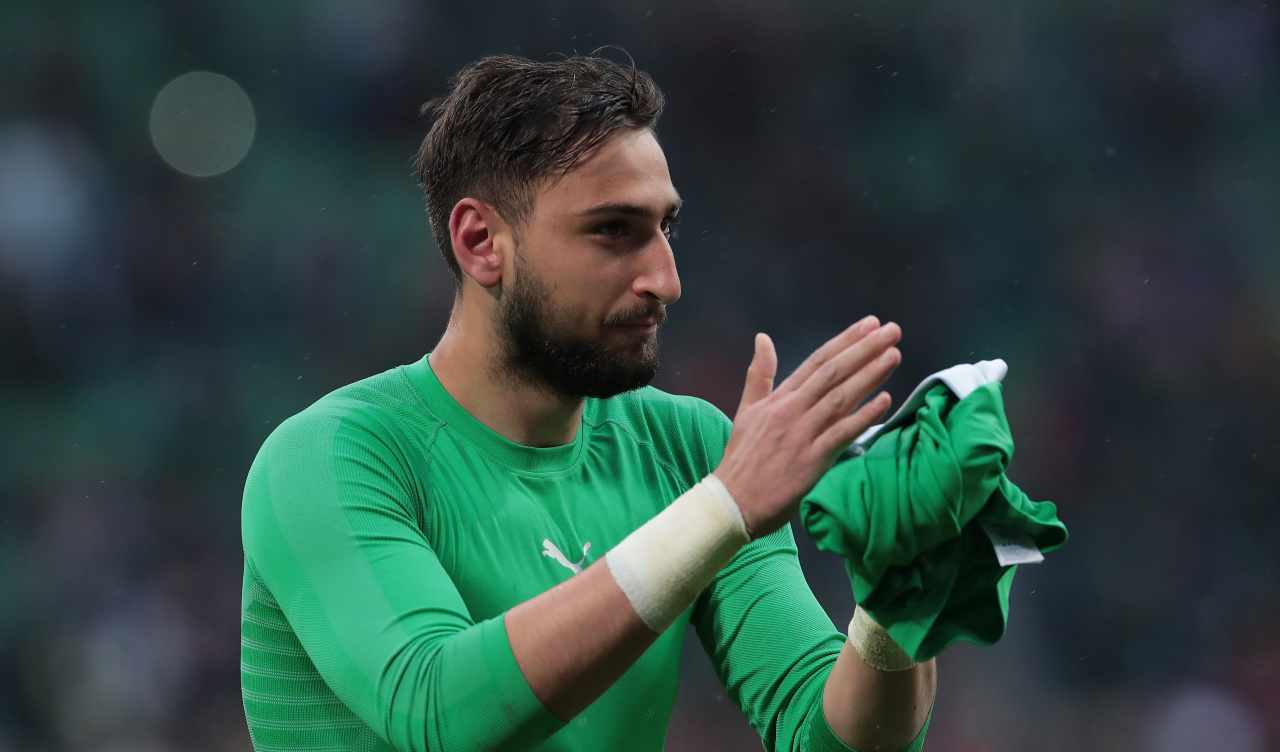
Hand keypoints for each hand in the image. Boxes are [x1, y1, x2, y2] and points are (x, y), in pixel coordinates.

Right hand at [714, 316, 900, 538]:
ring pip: (840, 397)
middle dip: (865, 349)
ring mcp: (802, 434)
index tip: (870, 324)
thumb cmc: (742, 459)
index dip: (845, 341)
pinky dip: (863, 416)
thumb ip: (759, 374)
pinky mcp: (811, 460)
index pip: (816, 361)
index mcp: (779, 398)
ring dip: (869, 375)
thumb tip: (762, 337)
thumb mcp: (746, 410)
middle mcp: (792, 410)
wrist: (732, 500)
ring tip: (894, 355)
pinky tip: (884, 401)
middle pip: (833, 373)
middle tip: (893, 331)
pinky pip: (841, 434)